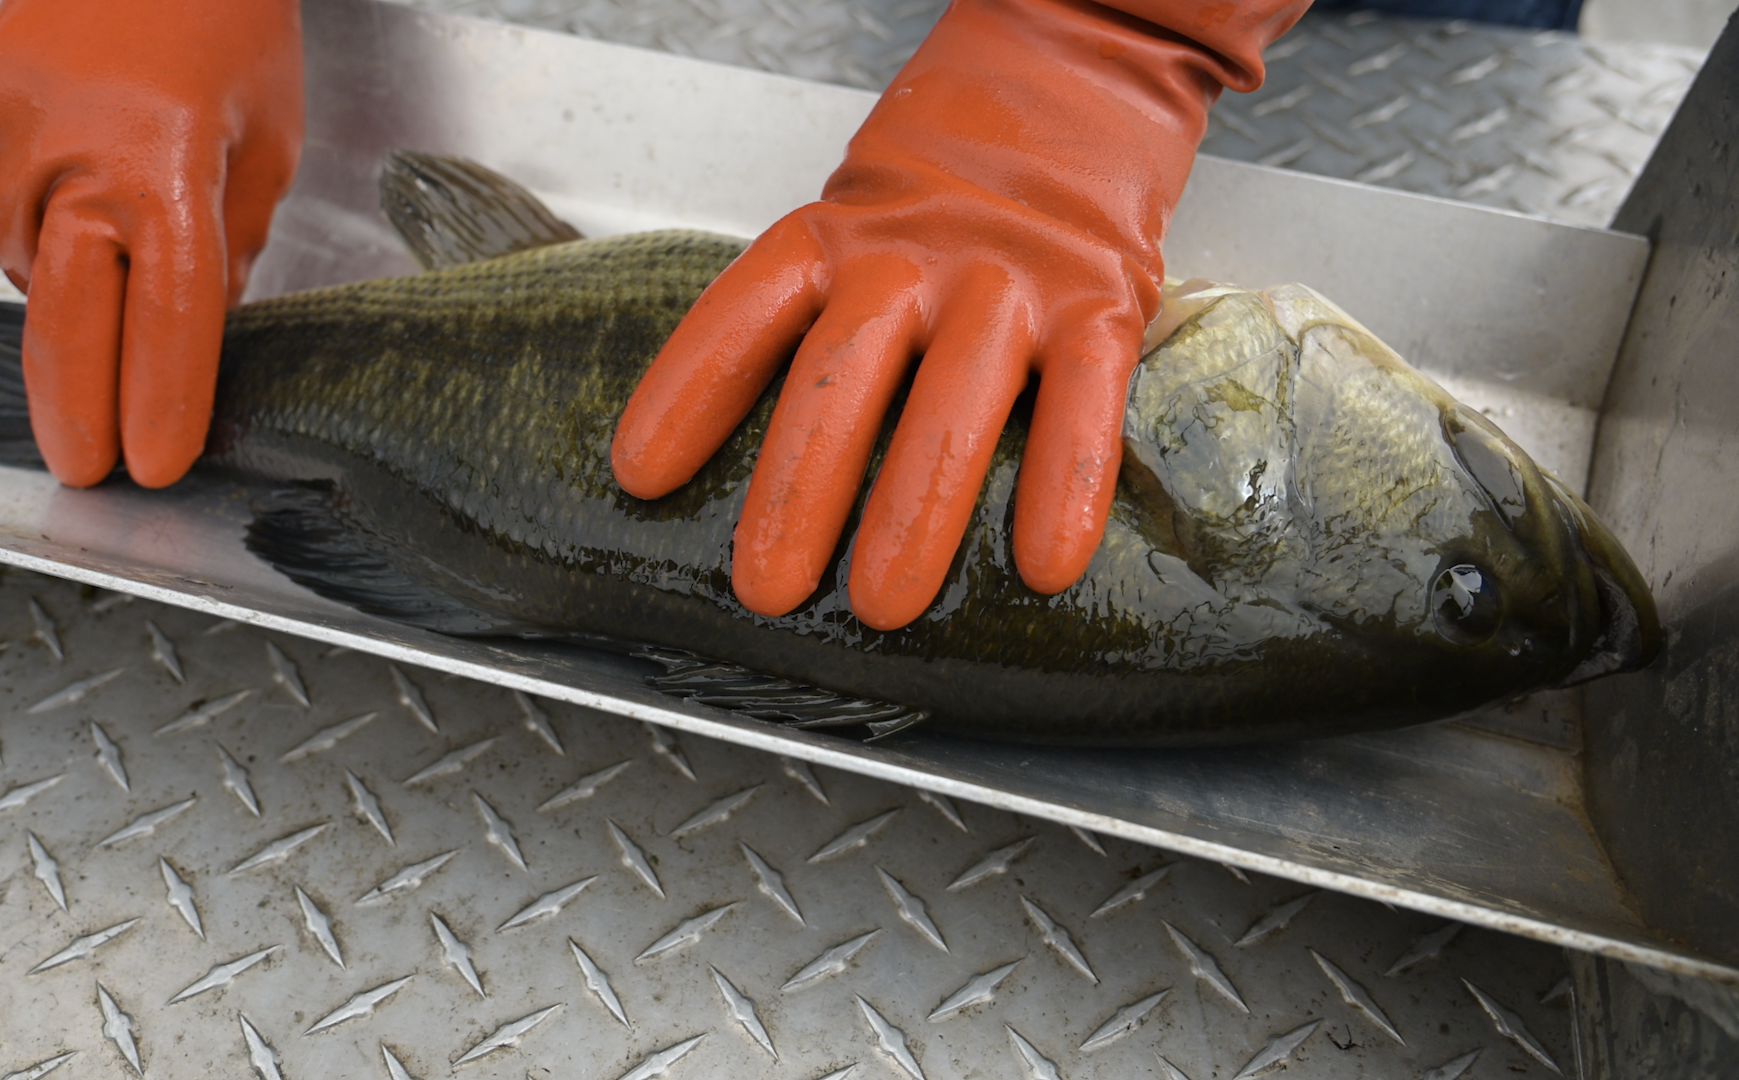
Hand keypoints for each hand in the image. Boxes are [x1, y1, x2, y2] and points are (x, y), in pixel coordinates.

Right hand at [0, 0, 303, 486]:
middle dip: (77, 410)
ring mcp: (5, 139)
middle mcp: (74, 160)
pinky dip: (5, 240)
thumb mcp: (268, 146)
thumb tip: (197, 327)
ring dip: (66, 298)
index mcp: (168, 171)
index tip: (157, 462)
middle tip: (88, 470)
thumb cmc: (224, 23)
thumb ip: (229, 246)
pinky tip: (51, 215)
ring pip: (25, 274)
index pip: (166, 321)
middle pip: (67, 324)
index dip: (161, 402)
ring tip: (110, 245)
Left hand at [613, 0, 1307, 629]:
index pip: (745, 313)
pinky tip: (1044, 565)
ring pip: (952, 407)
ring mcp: (1007, 282)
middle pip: (840, 379)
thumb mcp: (856, 216)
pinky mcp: (1101, 301)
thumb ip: (816, 309)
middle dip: (798, 492)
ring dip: (915, 513)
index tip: (640, 476)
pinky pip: (1082, 404)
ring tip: (882, 604)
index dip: (689, 393)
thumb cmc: (950, 174)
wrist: (1080, 68)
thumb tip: (750, 442)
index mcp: (837, 236)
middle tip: (766, 587)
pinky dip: (1064, 487)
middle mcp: (913, 258)